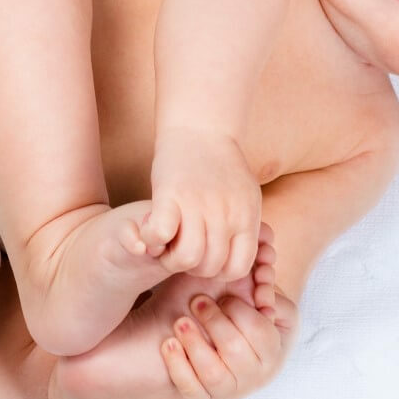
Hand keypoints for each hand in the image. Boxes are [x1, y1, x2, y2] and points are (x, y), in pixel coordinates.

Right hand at [140, 125, 261, 279]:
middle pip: (210, 267)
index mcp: (246, 217)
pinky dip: (152, 240)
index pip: (237, 268)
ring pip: (186, 258)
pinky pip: (160, 234)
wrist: (201, 127)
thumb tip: (242, 256)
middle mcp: (226, 214)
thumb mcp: (246, 195)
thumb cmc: (221, 163)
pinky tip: (152, 231)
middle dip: (192, 268)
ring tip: (165, 247)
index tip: (205, 259)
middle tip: (180, 252)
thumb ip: (244, 225)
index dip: (218, 271)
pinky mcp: (171, 195)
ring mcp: (199, 205)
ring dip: (170, 259)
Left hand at [160, 279, 298, 398]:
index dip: (238, 310)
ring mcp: (230, 391)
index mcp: (273, 350)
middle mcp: (256, 376)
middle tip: (196, 301)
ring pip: (213, 374)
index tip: (223, 296)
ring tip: (180, 322)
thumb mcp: (266, 300)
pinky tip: (169, 343)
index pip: (259, 331)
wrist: (222, 344)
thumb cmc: (245, 315)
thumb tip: (263, 286)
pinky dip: (178, 367)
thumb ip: (267, 289)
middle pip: (235, 351)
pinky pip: (191, 390)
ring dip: (195, 345)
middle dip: (213, 322)